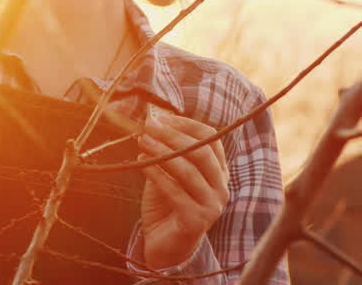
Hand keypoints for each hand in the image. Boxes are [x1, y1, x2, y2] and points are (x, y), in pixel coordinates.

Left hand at [137, 110, 229, 269]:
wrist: (166, 244)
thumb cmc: (167, 203)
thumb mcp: (167, 172)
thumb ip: (165, 151)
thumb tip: (152, 121)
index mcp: (218, 171)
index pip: (211, 138)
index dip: (186, 124)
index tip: (160, 117)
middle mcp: (221, 187)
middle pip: (201, 152)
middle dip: (172, 135)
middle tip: (148, 126)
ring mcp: (212, 205)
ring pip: (188, 171)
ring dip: (161, 152)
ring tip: (141, 141)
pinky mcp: (196, 220)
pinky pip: (174, 192)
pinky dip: (155, 174)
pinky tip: (140, 164)